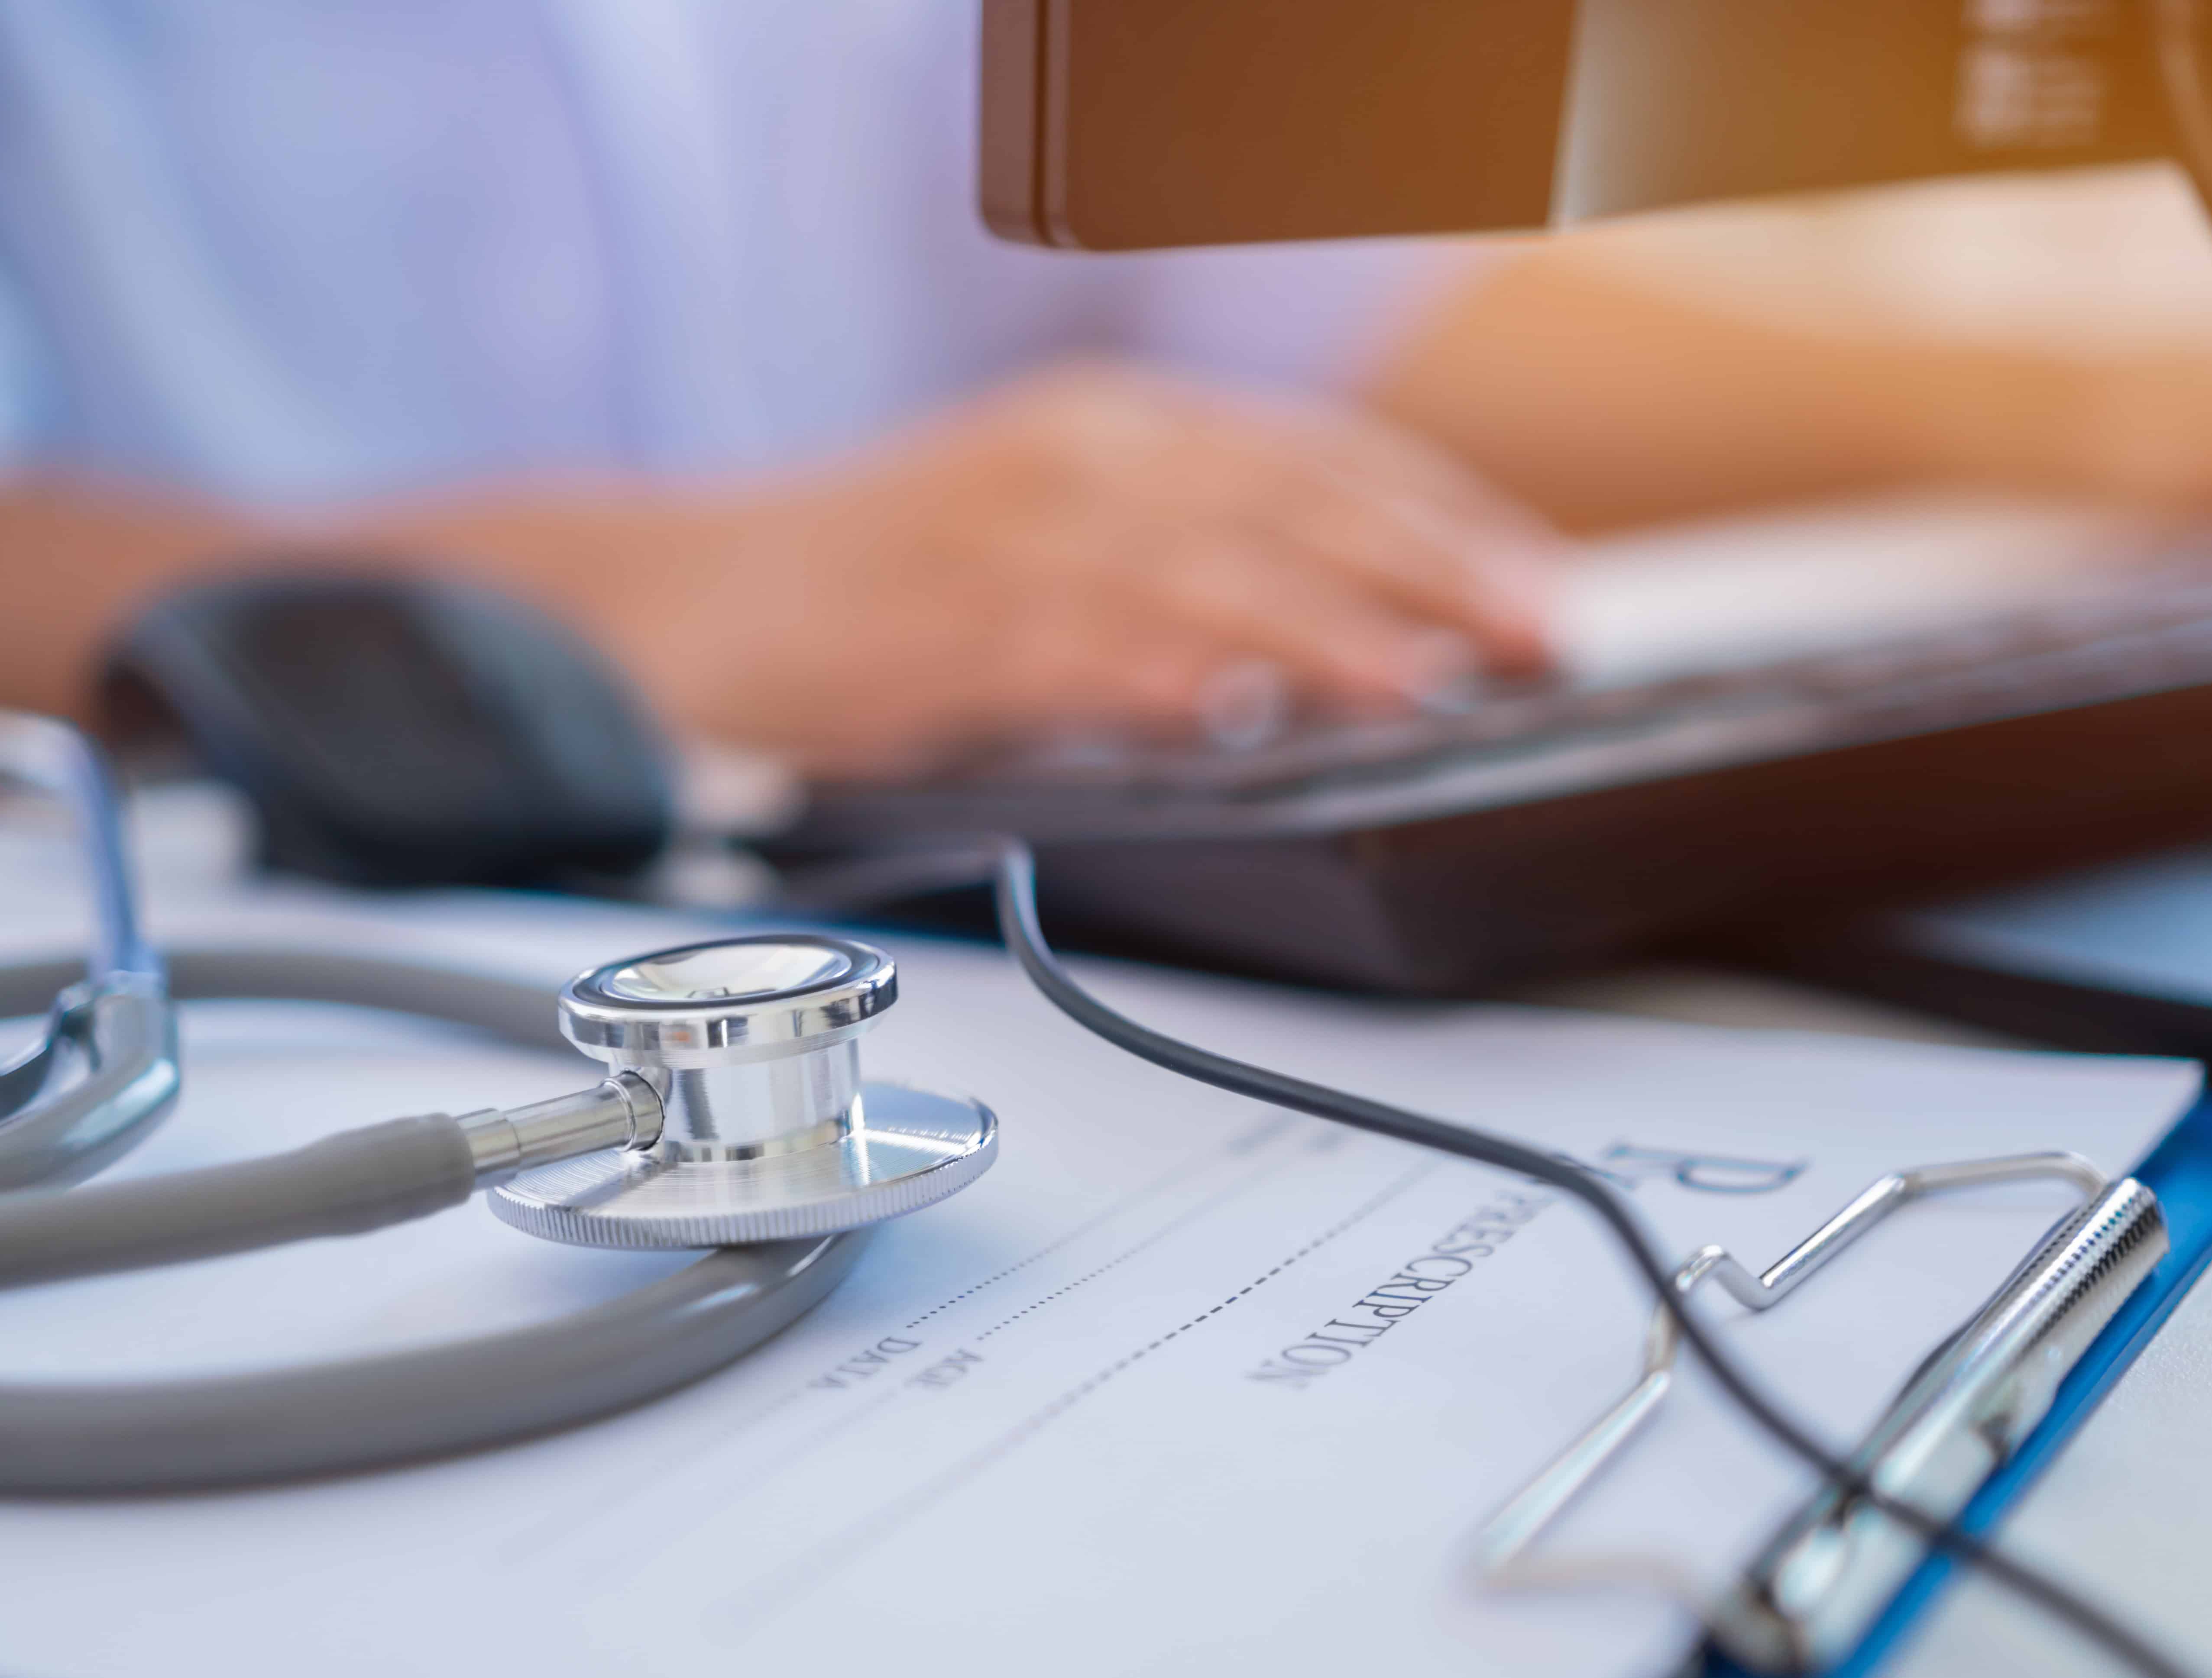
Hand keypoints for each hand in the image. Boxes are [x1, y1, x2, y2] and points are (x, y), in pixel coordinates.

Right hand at [586, 362, 1560, 771]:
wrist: (677, 600)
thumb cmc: (876, 581)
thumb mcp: (1051, 531)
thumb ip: (1184, 562)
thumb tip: (1338, 635)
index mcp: (1112, 430)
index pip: (1313, 460)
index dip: (1438, 519)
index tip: (1531, 582)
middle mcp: (1073, 461)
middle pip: (1284, 504)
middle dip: (1426, 569)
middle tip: (1535, 634)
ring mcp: (1000, 539)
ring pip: (1195, 575)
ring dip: (1322, 631)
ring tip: (1427, 684)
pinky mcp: (932, 630)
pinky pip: (1065, 651)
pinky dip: (1153, 679)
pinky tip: (1227, 714)